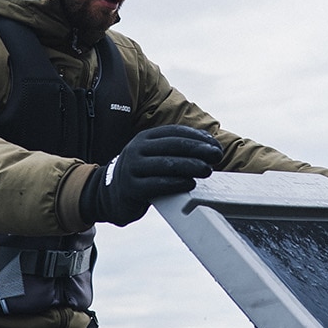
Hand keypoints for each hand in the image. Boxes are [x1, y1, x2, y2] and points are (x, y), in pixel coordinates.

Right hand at [81, 126, 223, 224]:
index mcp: (145, 138)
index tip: (215, 145)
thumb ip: (176, 150)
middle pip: (172, 146)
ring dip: (190, 166)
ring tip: (207, 170)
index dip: (197, 138)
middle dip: (198, 150)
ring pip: (165, 164)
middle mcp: (136, 149)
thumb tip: (210, 145)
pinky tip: (190, 183)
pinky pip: (156, 184)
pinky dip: (176, 183)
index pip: (174, 133)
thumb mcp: (155, 156)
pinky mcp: (131, 188)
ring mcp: (132, 168)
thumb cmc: (143, 174)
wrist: (111, 195)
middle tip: (216, 156)